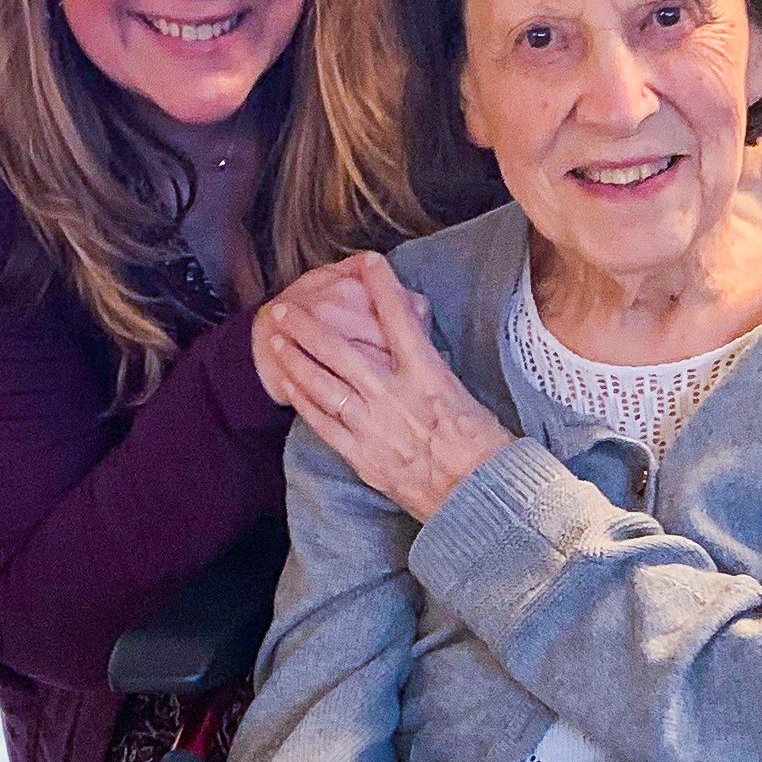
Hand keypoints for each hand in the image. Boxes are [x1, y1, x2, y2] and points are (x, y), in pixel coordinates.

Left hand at [265, 253, 513, 519]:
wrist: (480, 501)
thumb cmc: (485, 450)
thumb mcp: (467, 397)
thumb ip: (435, 371)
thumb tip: (419, 347)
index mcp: (429, 376)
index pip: (399, 318)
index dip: (381, 285)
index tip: (367, 260)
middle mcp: (395, 396)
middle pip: (341, 350)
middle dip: (309, 325)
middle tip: (286, 306)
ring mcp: (374, 427)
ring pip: (323, 384)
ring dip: (295, 358)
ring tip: (276, 339)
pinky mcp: (362, 456)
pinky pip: (323, 423)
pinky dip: (303, 399)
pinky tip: (289, 384)